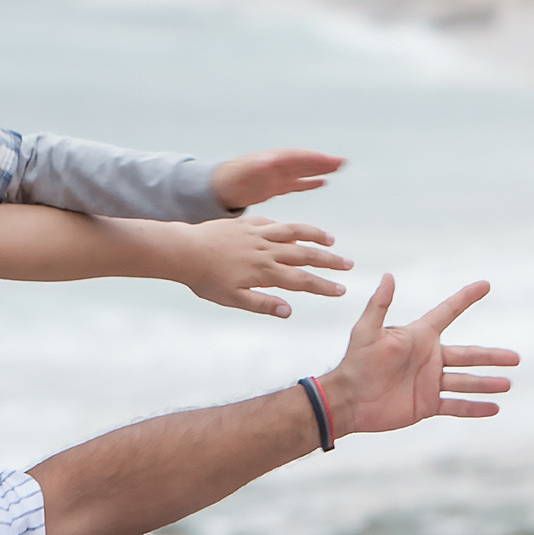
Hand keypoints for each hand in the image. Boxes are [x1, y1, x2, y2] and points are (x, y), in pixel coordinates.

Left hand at [161, 217, 352, 317]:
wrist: (185, 250)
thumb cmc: (205, 278)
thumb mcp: (232, 298)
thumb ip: (262, 304)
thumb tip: (288, 311)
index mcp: (265, 271)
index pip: (302, 281)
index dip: (324, 286)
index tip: (341, 290)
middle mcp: (266, 251)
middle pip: (305, 255)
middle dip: (329, 261)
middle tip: (348, 265)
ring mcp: (258, 234)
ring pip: (294, 233)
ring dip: (315, 236)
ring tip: (331, 241)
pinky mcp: (247, 223)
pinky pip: (273, 223)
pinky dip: (288, 227)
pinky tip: (294, 230)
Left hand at [211, 149, 344, 212]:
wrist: (215, 191)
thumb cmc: (227, 181)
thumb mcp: (241, 175)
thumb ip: (256, 168)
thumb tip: (270, 161)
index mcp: (270, 161)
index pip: (297, 157)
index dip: (314, 159)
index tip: (331, 160)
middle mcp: (275, 166)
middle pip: (303, 161)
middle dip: (322, 161)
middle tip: (342, 162)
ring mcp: (275, 175)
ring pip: (302, 171)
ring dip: (319, 169)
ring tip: (338, 167)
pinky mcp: (273, 186)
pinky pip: (295, 182)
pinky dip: (308, 182)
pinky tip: (322, 182)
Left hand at [316, 275, 516, 434]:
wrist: (348, 400)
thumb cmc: (355, 363)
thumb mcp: (367, 332)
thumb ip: (379, 305)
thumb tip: (389, 276)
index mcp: (418, 337)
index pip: (447, 313)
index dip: (466, 298)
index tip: (485, 284)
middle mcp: (428, 358)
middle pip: (468, 355)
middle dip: (492, 357)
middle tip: (515, 358)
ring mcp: (429, 382)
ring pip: (465, 381)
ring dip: (487, 383)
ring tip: (508, 383)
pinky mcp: (426, 404)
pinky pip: (456, 405)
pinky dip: (474, 407)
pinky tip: (495, 409)